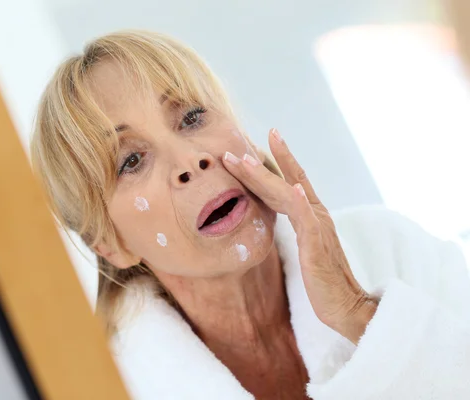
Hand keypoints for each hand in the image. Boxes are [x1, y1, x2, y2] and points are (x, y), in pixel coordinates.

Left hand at [222, 128, 377, 343]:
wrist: (347, 306)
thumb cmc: (323, 280)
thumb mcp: (305, 249)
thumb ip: (296, 228)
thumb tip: (279, 216)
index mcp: (311, 215)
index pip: (290, 181)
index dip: (274, 161)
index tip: (256, 143)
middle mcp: (316, 215)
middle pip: (284, 182)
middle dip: (257, 165)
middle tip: (232, 149)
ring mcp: (318, 228)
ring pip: (289, 194)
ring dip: (267, 176)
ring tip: (247, 161)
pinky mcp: (318, 245)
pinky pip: (308, 220)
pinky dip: (301, 202)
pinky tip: (295, 188)